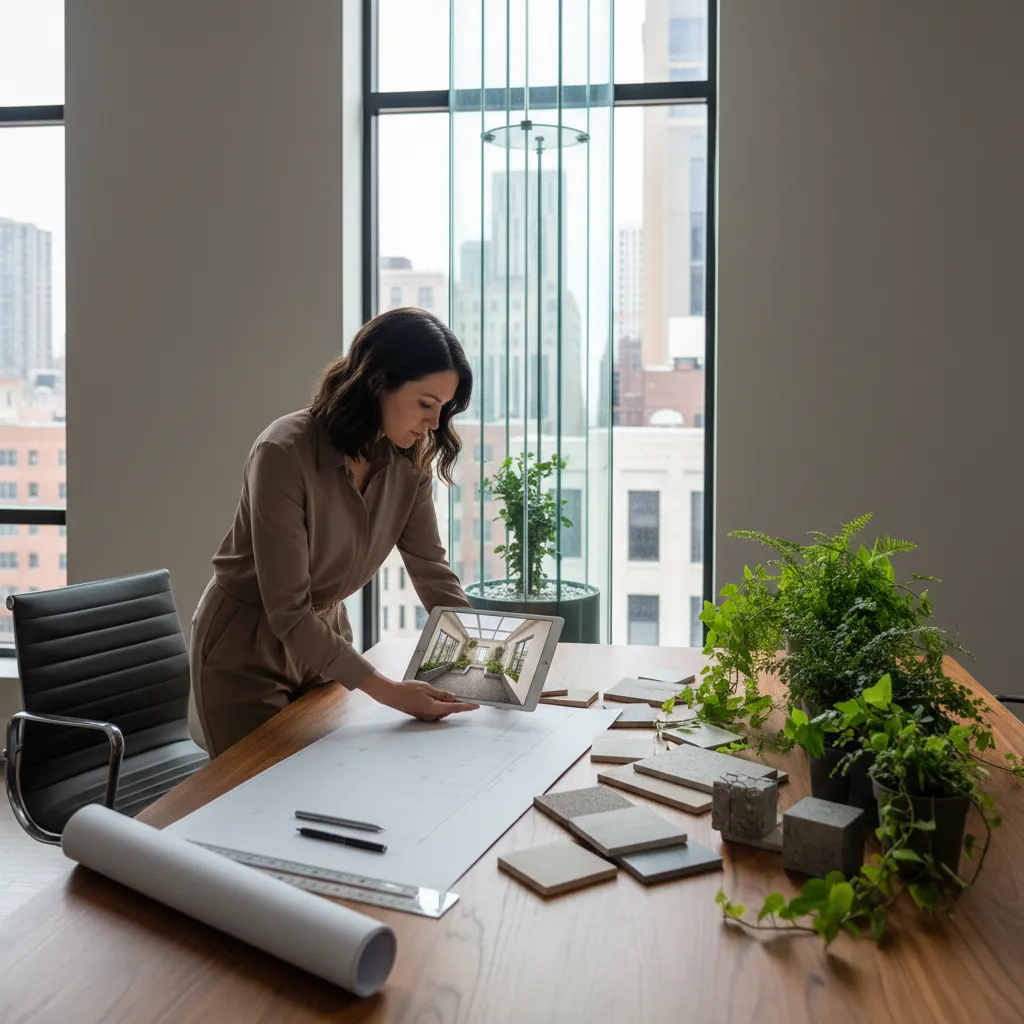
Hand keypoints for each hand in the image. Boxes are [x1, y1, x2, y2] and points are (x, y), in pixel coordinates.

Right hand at [363, 675, 478, 721]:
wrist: (392, 695)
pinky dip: (439, 705)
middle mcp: (432, 715)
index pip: (455, 708)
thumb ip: (442, 694)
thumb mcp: (427, 688)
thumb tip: (453, 697)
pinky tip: (434, 697)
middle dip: (455, 702)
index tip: (476, 706)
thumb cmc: (407, 690)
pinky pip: (436, 711)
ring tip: (439, 693)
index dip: (467, 707)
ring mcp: (427, 717)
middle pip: (449, 709)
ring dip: (446, 703)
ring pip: (443, 710)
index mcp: (434, 708)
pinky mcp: (423, 716)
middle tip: (458, 694)